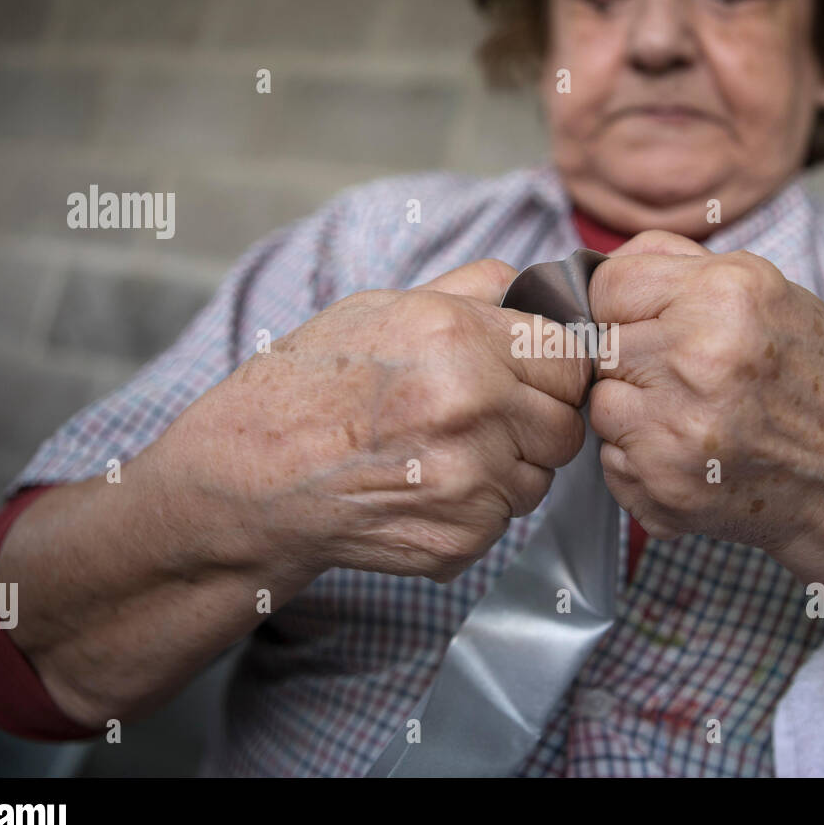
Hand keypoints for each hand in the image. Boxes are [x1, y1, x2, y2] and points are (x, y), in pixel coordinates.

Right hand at [148, 259, 591, 581]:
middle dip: (535, 422)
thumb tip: (533, 287)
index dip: (553, 370)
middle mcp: (473, 408)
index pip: (570, 360)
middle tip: (481, 419)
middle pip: (566, 424)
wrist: (252, 477)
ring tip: (441, 453)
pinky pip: (504, 520)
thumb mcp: (382, 307)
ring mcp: (470, 480)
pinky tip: (423, 489)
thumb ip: (470, 291)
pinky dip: (476, 510)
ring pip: (541, 478)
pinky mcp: (461, 537)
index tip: (530, 378)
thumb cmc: (311, 386)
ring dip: (508, 469)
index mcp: (460, 339)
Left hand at [587, 231, 823, 558]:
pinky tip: (693, 456)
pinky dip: (642, 461)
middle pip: (598, 349)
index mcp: (719, 298)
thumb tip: (599, 269)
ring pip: (600, 408)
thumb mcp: (766, 289)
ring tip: (692, 416)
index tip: (652, 325)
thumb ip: (677, 263)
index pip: (606, 288)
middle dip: (632, 360)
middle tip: (685, 377)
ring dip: (633, 413)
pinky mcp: (664, 489)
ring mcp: (674, 433)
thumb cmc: (817, 378)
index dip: (623, 306)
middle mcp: (694, 362)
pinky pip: (611, 463)